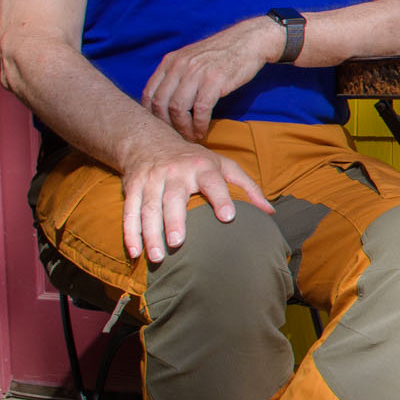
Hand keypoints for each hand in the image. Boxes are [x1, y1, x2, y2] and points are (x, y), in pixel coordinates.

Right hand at [119, 136, 273, 262]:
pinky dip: (130, 233)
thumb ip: (247, 187)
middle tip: (179, 243)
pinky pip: (129, 212)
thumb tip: (269, 212)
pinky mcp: (132, 188)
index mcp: (202, 166)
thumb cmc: (195, 159)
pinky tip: (134, 252)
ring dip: (151, 233)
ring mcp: (151, 180)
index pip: (212, 182)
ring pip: (149, 208)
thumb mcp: (224, 165)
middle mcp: (175, 172)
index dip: (220, 198)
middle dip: (175, 220)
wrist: (149, 142)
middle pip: (173, 198)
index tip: (228, 217)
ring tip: (158, 256)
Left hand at [142, 17, 285, 140]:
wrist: (248, 41)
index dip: (152, 115)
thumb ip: (176, 74)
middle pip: (161, 103)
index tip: (161, 126)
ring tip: (190, 136)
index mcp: (170, 61)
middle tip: (175, 136)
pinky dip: (199, 125)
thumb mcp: (191, 58)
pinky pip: (200, 109)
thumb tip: (165, 100)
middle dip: (166, 125)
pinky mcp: (214, 81)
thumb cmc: (222, 54)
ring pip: (178, 108)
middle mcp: (179, 66)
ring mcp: (196, 73)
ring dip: (183, 128)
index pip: (149, 93)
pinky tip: (202, 130)